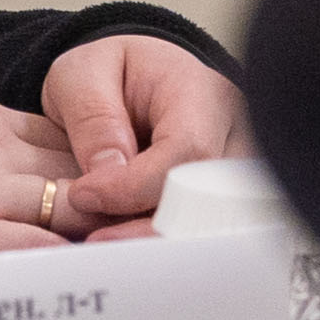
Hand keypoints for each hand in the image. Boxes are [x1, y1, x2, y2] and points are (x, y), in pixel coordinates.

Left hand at [30, 37, 247, 240]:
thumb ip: (93, 118)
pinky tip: (123, 247)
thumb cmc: (111, 72)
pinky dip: (162, 243)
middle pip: (214, 198)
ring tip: (105, 246)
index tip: (83, 195)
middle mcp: (235, 134)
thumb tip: (108, 174)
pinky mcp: (224, 198)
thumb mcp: (83, 74)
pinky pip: (203, 232)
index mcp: (203, 93)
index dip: (136, 185)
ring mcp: (236, 170)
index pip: (188, 150)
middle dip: (151, 227)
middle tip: (96, 239)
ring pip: (214, 224)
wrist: (132, 79)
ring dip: (158, 240)